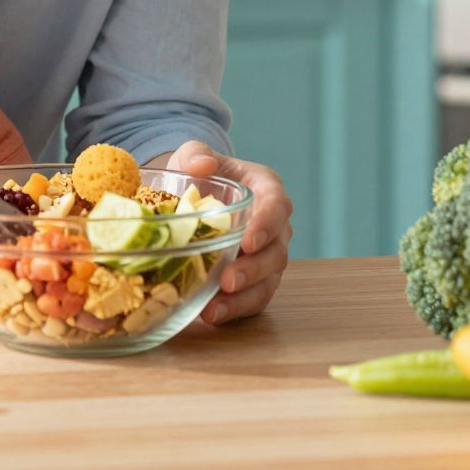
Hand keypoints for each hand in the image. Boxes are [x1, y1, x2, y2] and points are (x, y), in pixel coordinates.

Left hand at [162, 141, 291, 324]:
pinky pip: (253, 299)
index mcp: (266, 190)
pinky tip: (211, 316)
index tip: (248, 241)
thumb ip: (196, 154)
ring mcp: (266, 256)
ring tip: (214, 309)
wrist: (193, 196)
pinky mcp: (255, 280)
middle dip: (254, 269)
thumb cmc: (199, 174)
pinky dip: (235, 310)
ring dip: (244, 297)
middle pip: (276, 251)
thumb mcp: (194, 156)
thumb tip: (200, 165)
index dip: (267, 225)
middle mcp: (274, 226)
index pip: (277, 206)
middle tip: (227, 280)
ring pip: (268, 282)